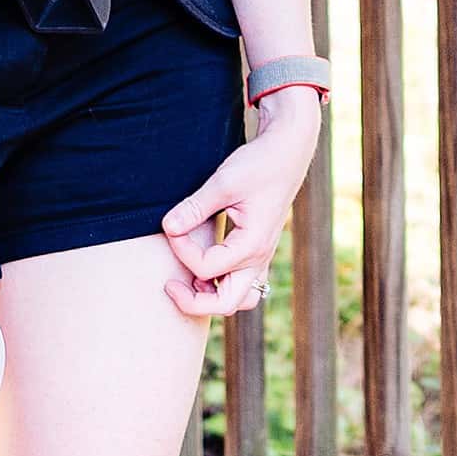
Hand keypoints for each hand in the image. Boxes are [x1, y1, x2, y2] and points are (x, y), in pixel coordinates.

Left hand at [160, 90, 320, 318]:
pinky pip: (243, 284)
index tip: (171, 226)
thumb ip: (195, 207)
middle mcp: (259, 258)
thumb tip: (168, 226)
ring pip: (238, 299)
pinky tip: (204, 269)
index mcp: (251, 246)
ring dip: (211, 297)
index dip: (181, 250)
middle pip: (225, 304)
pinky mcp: (258, 249)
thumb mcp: (224, 183)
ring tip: (188, 281)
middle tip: (169, 285)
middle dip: (194, 301)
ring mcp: (261, 256)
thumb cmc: (259, 164)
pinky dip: (222, 285)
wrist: (287, 151)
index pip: (206, 268)